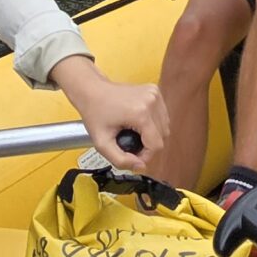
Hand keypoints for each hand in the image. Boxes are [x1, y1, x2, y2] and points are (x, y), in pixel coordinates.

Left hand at [50, 56, 167, 171]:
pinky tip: (138, 123)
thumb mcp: (102, 143)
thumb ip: (120, 160)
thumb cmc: (94, 112)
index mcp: (141, 113)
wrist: (91, 90)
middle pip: (162, 136)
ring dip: (152, 135)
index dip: (145, 156)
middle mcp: (151, 101)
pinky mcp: (154, 91)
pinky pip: (161, 115)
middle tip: (130, 145)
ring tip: (134, 134)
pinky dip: (153, 123)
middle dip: (148, 146)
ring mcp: (154, 94)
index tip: (133, 156)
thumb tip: (140, 166)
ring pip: (164, 126)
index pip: (156, 145)